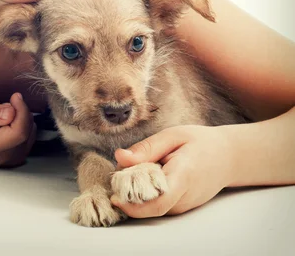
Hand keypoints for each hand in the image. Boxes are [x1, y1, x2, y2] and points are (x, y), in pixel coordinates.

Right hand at [0, 93, 36, 166]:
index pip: (20, 131)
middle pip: (28, 133)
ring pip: (30, 136)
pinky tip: (7, 121)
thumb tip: (12, 112)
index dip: (23, 110)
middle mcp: (2, 159)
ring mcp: (7, 162)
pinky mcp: (9, 159)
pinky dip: (22, 127)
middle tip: (7, 102)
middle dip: (22, 113)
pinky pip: (26, 140)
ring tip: (4, 113)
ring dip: (22, 120)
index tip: (15, 95)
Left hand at [110, 125, 232, 216]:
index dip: (133, 204)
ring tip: (135, 169)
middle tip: (120, 172)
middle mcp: (184, 197)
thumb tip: (119, 157)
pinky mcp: (182, 207)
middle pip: (150, 206)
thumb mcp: (173, 136)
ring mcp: (184, 206)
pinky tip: (147, 175)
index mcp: (183, 176)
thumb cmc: (200, 142)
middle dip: (129, 194)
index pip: (158, 202)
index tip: (115, 195)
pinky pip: (159, 204)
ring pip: (152, 207)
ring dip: (136, 194)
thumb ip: (146, 148)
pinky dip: (146, 194)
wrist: (228, 157)